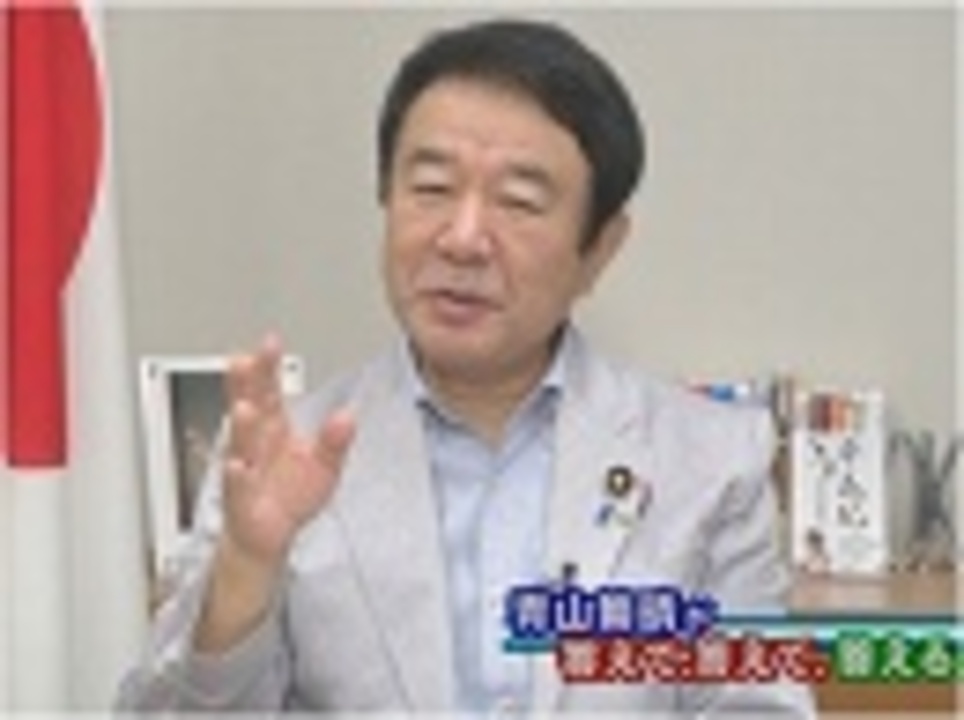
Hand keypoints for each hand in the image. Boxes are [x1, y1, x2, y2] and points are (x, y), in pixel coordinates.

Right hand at [221, 333, 354, 571]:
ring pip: (241, 443)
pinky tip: (237, 465)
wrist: (267, 535)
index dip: (267, 366)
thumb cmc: (289, 494)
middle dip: (246, 385)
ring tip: (245, 408)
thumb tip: (348, 416)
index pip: (267, 391)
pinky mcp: (240, 500)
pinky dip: (237, 476)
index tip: (269, 342)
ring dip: (242, 425)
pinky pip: (238, 486)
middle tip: (246, 361)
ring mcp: (244, 469)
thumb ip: (335, 440)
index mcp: (272, 429)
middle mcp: (255, 444)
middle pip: (249, 408)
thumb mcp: (323, 465)